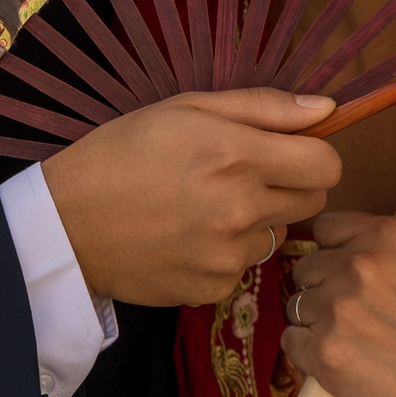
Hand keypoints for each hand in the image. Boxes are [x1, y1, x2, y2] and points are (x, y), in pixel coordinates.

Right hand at [42, 88, 342, 305]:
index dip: (314, 154)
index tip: (290, 151)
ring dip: (256, 220)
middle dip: (291, 184)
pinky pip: (244, 266)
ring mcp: (228, 256)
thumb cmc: (123, 151)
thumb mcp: (186, 108)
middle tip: (245, 175)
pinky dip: (226, 253)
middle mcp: (241, 209)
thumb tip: (326, 108)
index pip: (328, 165)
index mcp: (238, 155)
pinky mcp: (213, 289)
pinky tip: (188, 237)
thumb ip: (263, 106)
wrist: (67, 223)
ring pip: (276, 234)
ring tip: (204, 206)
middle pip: (314, 202)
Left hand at [283, 209, 395, 396]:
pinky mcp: (323, 351)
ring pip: (298, 304)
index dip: (337, 254)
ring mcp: (337, 308)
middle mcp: (356, 263)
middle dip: (325, 290)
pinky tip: (344, 361)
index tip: (357, 279)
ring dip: (317, 323)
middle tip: (361, 317)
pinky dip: (310, 354)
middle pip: (307, 268)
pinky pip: (292, 341)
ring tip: (357, 341)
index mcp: (384, 233)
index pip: (324, 229)